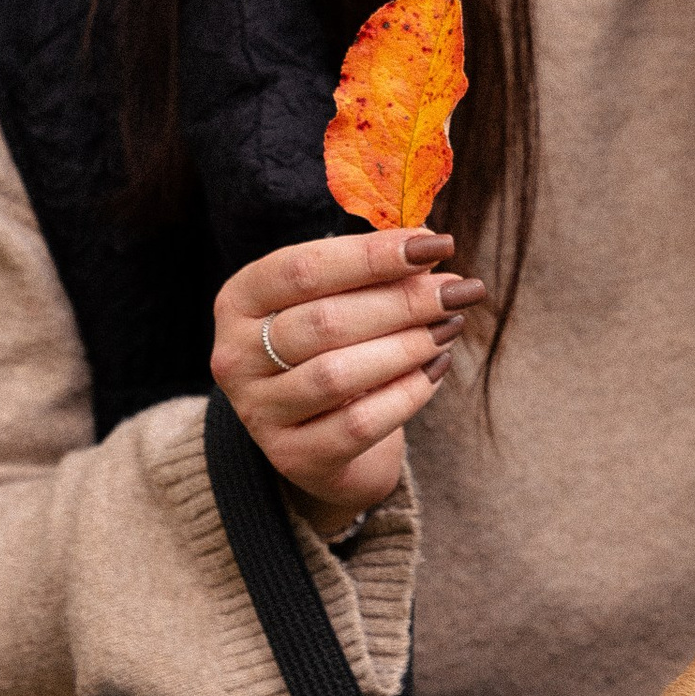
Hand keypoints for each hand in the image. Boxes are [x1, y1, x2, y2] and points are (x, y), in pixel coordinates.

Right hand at [211, 229, 482, 522]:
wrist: (321, 437)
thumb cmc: (333, 347)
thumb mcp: (339, 298)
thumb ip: (375, 267)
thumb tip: (428, 240)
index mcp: (240, 300)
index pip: (303, 269)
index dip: (372, 255)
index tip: (434, 244)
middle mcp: (236, 356)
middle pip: (325, 322)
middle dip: (402, 302)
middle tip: (458, 290)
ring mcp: (260, 411)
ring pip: (339, 374)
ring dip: (407, 346)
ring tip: (449, 326)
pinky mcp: (293, 456)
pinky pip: (359, 424)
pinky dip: (407, 393)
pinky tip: (436, 368)